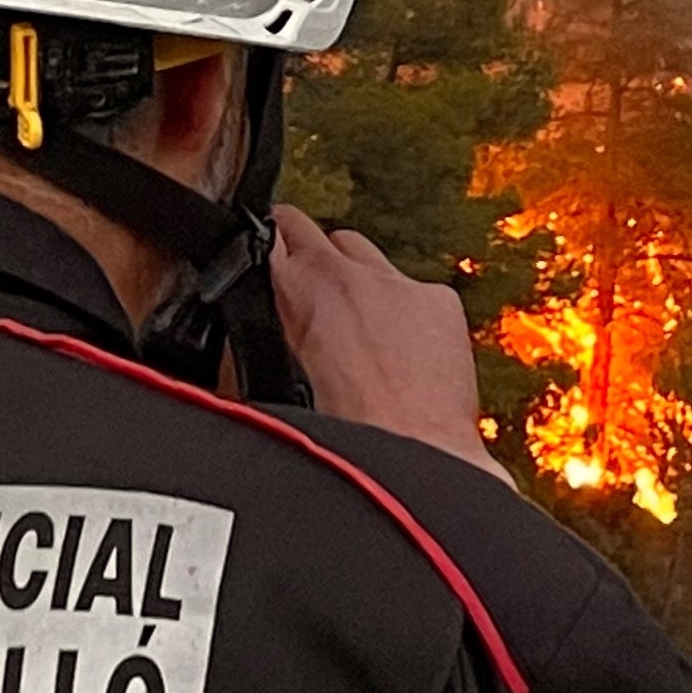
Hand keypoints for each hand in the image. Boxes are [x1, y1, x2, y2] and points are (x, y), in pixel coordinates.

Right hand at [268, 206, 511, 484]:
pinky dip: (404, 311)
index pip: (269, 234)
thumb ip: (265, 341)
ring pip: (364, 256)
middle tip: (302, 286)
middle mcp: (348, 276)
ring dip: (354, 282)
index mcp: (297, 291)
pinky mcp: (439, 300)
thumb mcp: (276, 388)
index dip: (263, 248)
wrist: (416, 459)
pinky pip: (413, 289)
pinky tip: (402, 351)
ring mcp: (398, 284)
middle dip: (303, 254)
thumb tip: (252, 335)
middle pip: (312, 233)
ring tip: (353, 328)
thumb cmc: (349, 437)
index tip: (263, 259)